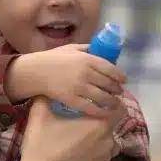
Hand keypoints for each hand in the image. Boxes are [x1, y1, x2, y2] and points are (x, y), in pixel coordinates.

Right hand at [3, 98, 121, 160]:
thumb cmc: (43, 146)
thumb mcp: (39, 115)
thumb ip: (45, 98)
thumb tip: (47, 90)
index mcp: (99, 125)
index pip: (120, 109)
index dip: (112, 104)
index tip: (98, 104)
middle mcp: (107, 143)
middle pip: (112, 128)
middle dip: (100, 125)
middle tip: (81, 123)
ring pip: (109, 148)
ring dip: (100, 144)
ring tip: (80, 142)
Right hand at [10, 45, 127, 118]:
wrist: (36, 72)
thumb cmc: (53, 58)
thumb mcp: (72, 48)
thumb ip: (88, 49)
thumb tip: (102, 51)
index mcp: (87, 59)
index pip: (110, 69)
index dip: (120, 76)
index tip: (124, 80)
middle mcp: (86, 73)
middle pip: (108, 84)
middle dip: (117, 90)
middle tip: (119, 92)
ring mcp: (79, 87)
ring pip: (103, 97)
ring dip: (112, 101)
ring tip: (115, 103)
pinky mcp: (72, 100)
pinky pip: (91, 108)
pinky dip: (102, 111)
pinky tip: (106, 113)